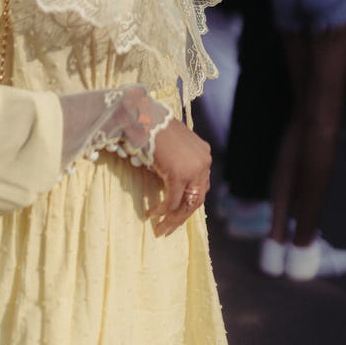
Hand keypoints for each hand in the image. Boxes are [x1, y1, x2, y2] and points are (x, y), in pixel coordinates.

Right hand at [147, 119, 210, 236]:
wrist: (141, 114)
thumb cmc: (150, 127)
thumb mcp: (170, 148)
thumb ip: (177, 165)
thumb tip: (171, 189)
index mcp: (204, 153)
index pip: (200, 186)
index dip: (188, 203)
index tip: (175, 215)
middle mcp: (204, 161)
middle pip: (197, 198)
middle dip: (182, 217)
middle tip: (167, 230)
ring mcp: (194, 168)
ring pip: (187, 203)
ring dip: (173, 219)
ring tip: (160, 229)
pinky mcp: (179, 173)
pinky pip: (173, 200)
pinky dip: (163, 210)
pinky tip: (152, 214)